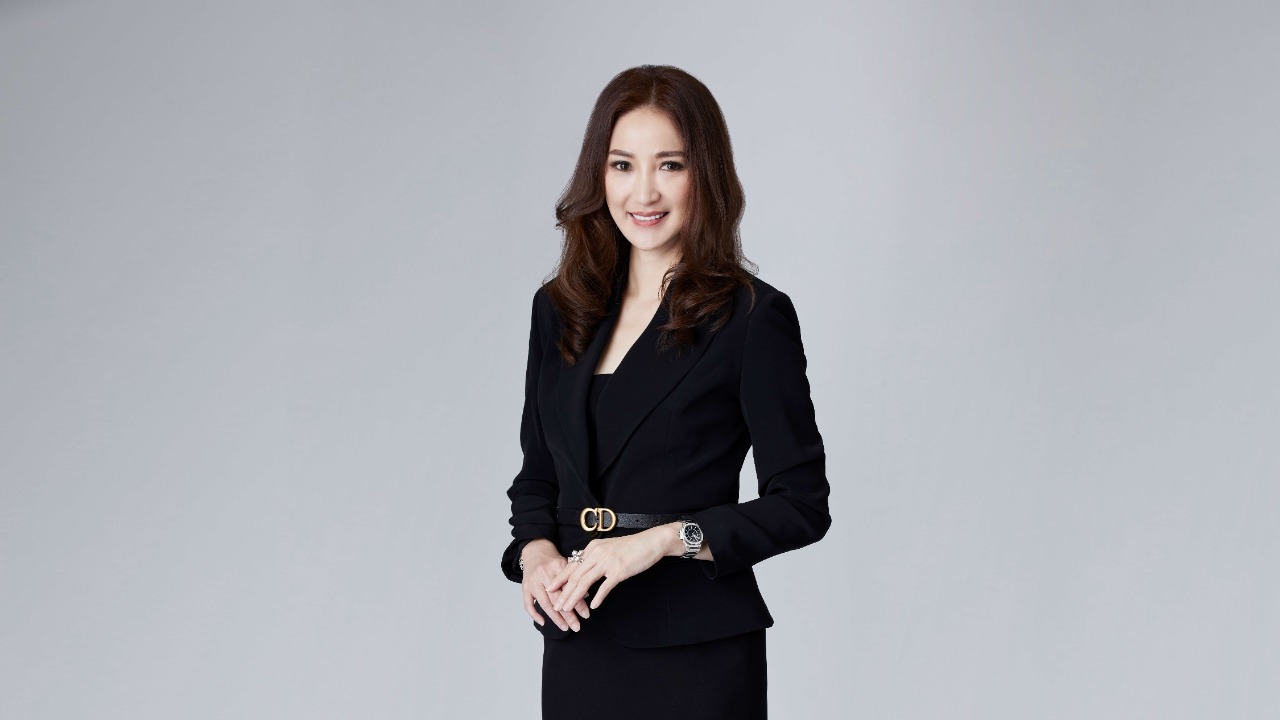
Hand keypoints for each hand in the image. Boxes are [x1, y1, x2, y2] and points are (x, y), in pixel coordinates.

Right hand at [520, 539, 589, 631]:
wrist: (535, 550)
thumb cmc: (553, 560)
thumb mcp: (566, 563)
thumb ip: (574, 578)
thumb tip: (586, 595)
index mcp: (557, 566)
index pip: (569, 588)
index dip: (578, 602)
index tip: (586, 615)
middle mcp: (544, 574)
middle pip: (557, 598)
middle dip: (568, 615)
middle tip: (577, 627)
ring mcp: (533, 582)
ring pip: (545, 603)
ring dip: (556, 618)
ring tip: (566, 627)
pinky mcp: (525, 587)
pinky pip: (528, 604)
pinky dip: (535, 614)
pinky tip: (543, 623)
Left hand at [546, 530, 668, 613]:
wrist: (650, 542)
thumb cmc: (631, 547)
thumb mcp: (608, 548)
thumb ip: (595, 557)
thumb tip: (583, 568)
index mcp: (592, 548)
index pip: (571, 565)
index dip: (559, 579)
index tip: (549, 589)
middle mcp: (597, 553)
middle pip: (575, 576)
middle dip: (564, 593)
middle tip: (556, 605)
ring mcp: (608, 562)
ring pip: (585, 582)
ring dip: (574, 598)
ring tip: (568, 609)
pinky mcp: (619, 570)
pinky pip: (605, 587)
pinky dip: (598, 597)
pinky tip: (593, 607)